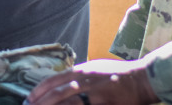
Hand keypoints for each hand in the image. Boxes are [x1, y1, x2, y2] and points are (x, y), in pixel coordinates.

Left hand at [25, 59, 156, 104]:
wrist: (142, 78)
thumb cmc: (118, 75)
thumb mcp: (95, 70)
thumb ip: (79, 76)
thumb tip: (62, 84)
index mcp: (81, 71)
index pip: (54, 80)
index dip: (40, 90)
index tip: (29, 99)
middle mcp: (85, 78)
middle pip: (57, 91)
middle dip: (42, 102)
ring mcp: (95, 91)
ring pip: (69, 101)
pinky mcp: (105, 101)